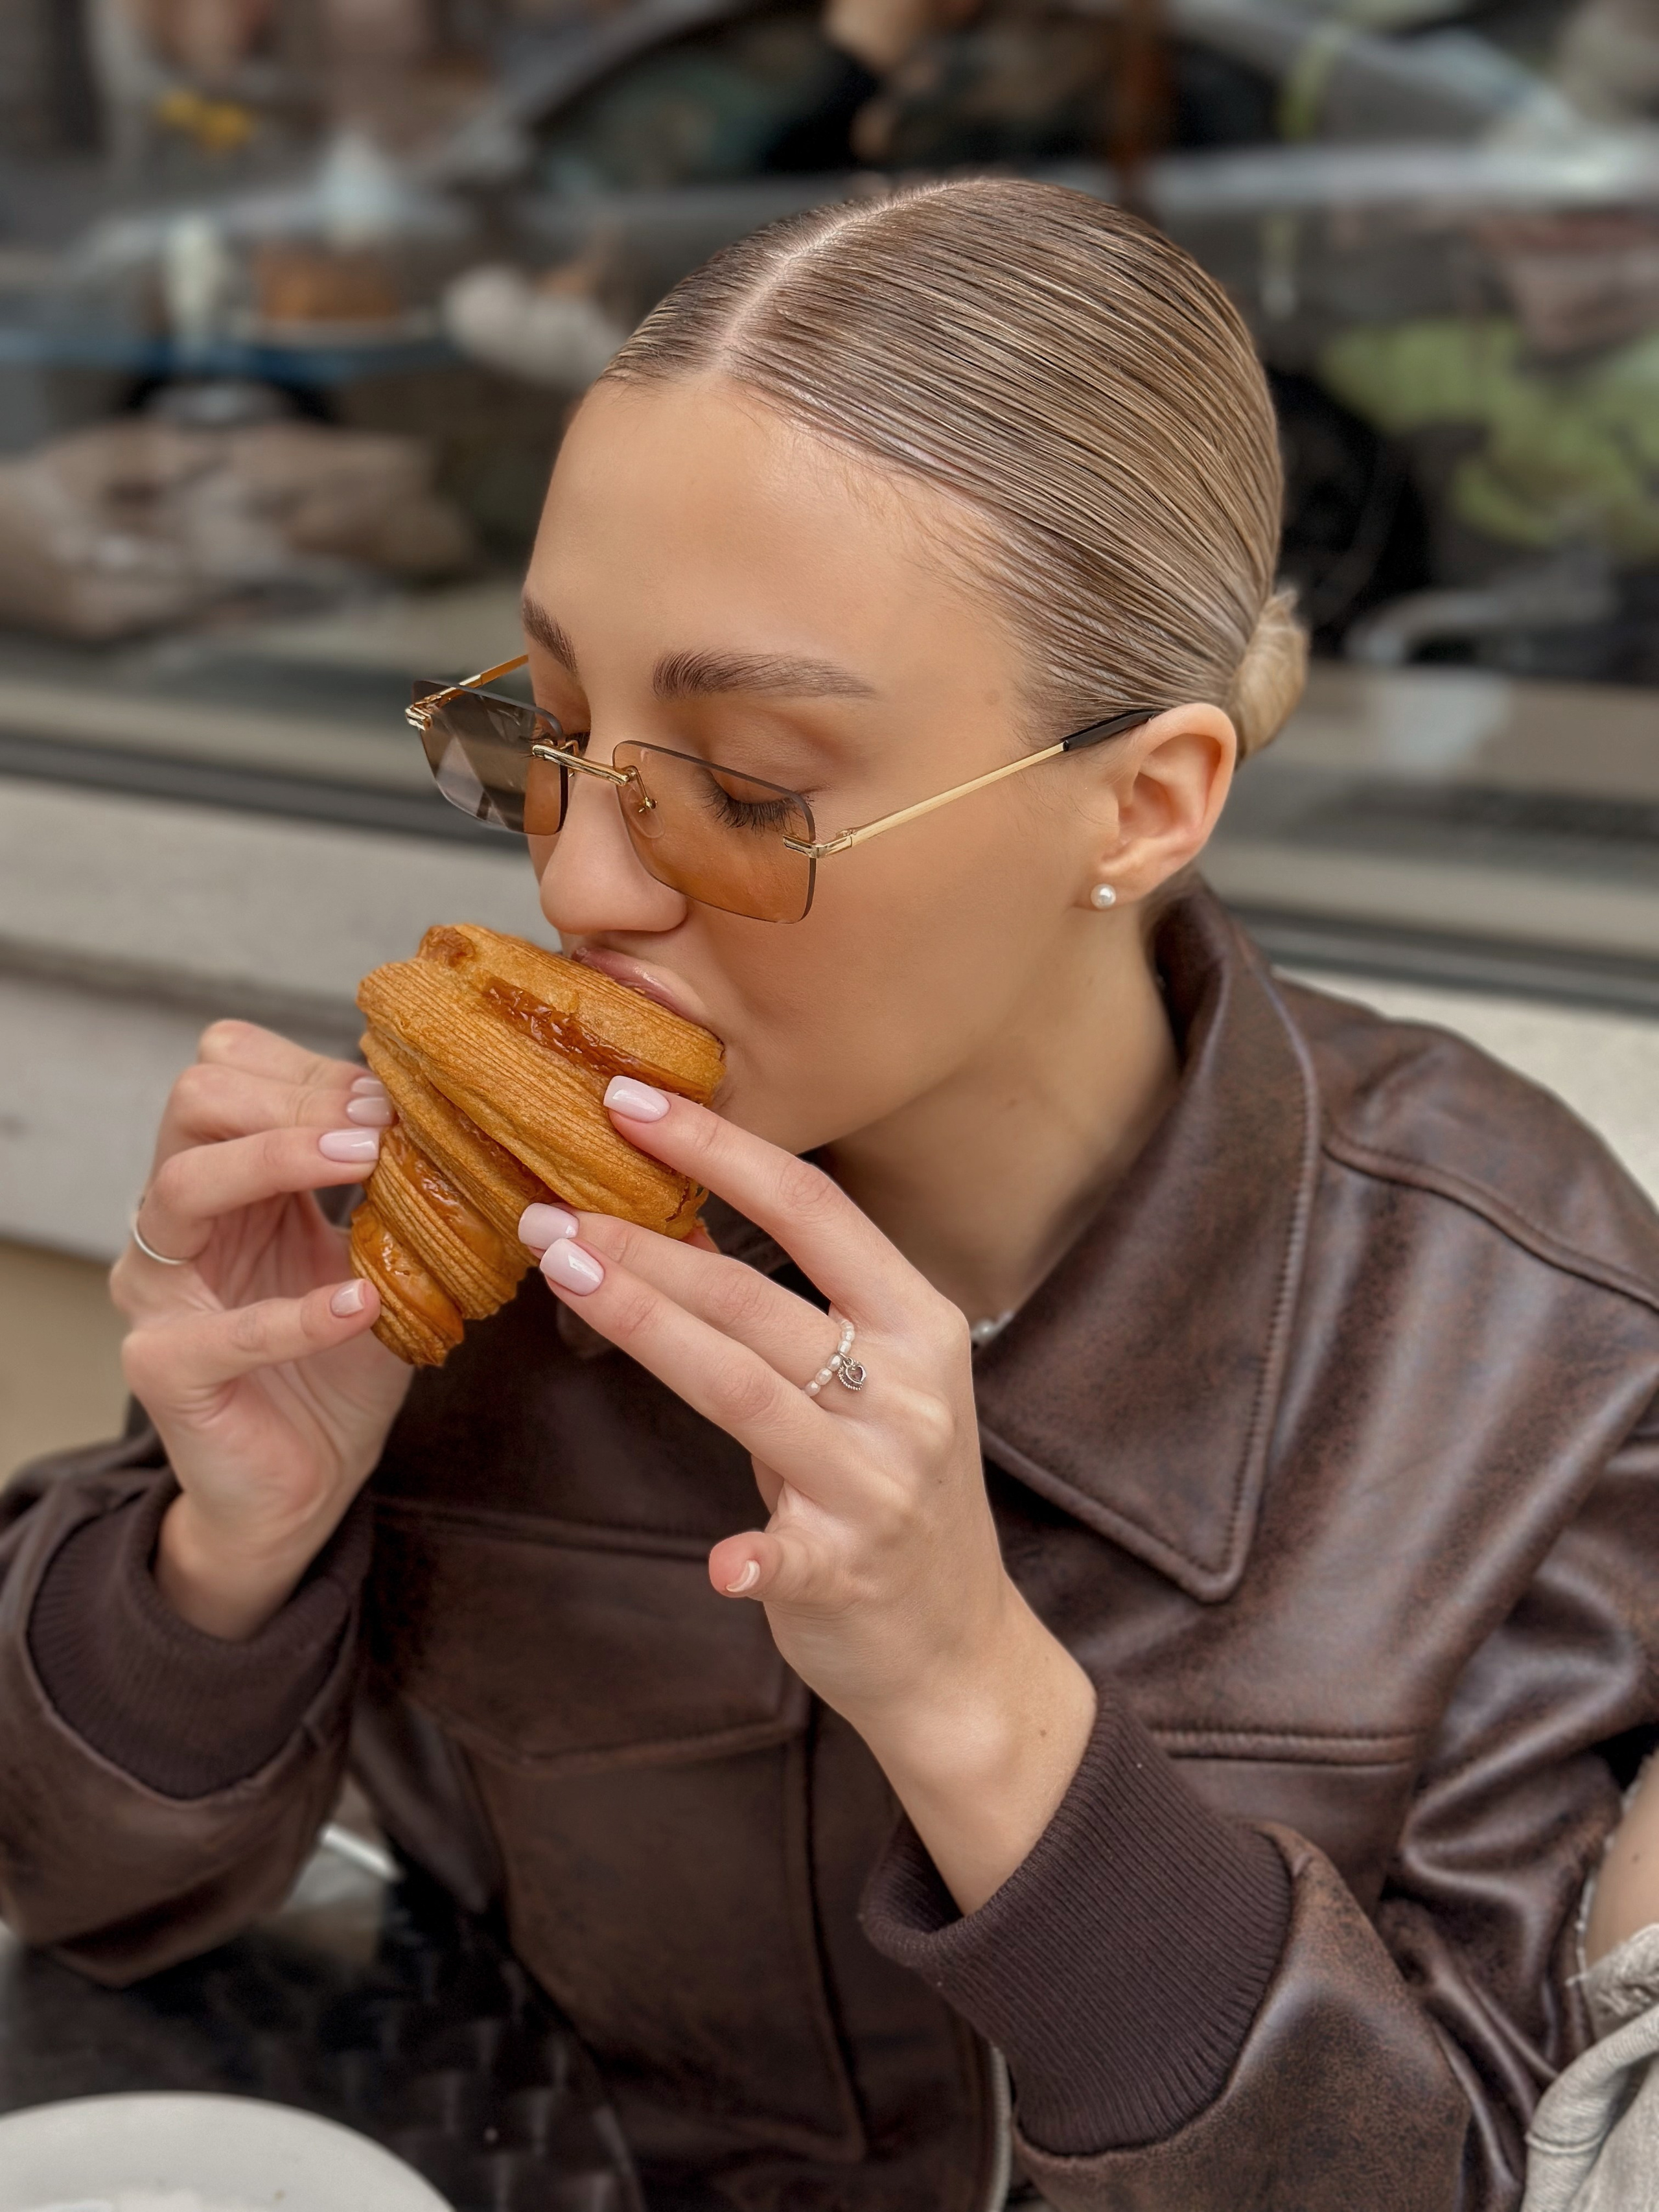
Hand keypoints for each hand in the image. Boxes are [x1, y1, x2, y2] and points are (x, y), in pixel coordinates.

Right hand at [113, 1021, 411, 1641]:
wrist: (307, 1477)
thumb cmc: (342, 1358)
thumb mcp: (380, 1255)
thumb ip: (401, 1191)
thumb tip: (471, 1122)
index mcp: (226, 1178)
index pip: (227, 1069)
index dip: (308, 1067)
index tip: (391, 1092)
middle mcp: (176, 1220)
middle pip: (196, 1100)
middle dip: (296, 1095)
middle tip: (381, 1122)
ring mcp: (159, 1291)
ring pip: (184, 1184)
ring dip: (282, 1158)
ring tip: (370, 1163)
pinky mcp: (164, 1368)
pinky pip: (220, 1332)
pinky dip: (297, 1314)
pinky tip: (360, 1302)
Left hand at [520, 1078, 1096, 1913]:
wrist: (958, 1642)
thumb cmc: (890, 1486)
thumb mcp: (869, 1380)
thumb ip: (786, 1312)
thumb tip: (667, 1221)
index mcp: (916, 1322)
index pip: (813, 1209)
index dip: (720, 1150)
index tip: (628, 1102)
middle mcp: (909, 1390)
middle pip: (756, 1297)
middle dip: (644, 1244)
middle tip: (547, 1207)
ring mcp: (884, 1482)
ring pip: (748, 1391)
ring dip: (648, 1328)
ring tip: (563, 1271)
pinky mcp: (855, 1570)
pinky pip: (796, 1555)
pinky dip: (757, 1555)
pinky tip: (719, 1562)